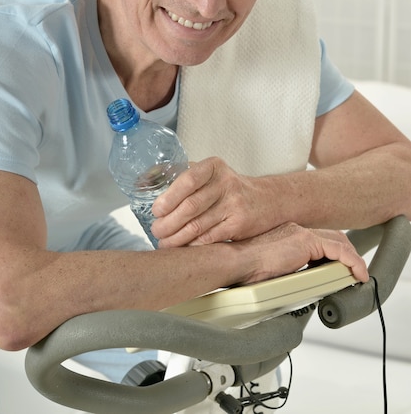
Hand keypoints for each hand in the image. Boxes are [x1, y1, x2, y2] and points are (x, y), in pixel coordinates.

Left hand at [152, 157, 269, 247]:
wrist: (268, 200)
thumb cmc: (231, 187)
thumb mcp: (212, 173)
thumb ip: (185, 175)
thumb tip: (146, 181)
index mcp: (214, 167)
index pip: (187, 180)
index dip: (168, 197)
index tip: (156, 210)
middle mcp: (226, 183)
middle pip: (189, 206)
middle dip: (168, 222)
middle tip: (156, 230)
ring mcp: (234, 204)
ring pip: (197, 226)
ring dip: (176, 238)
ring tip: (164, 242)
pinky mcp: (239, 225)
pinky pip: (209, 238)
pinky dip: (193, 245)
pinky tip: (184, 247)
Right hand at [237, 222, 368, 284]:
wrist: (234, 263)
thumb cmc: (242, 271)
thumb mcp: (268, 273)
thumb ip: (281, 276)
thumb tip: (285, 294)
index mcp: (285, 235)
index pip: (316, 240)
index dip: (331, 253)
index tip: (337, 268)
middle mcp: (294, 230)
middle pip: (331, 237)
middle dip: (346, 254)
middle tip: (353, 272)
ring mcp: (300, 233)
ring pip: (338, 242)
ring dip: (351, 259)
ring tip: (358, 276)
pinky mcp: (306, 240)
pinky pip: (338, 250)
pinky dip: (352, 262)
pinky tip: (357, 274)